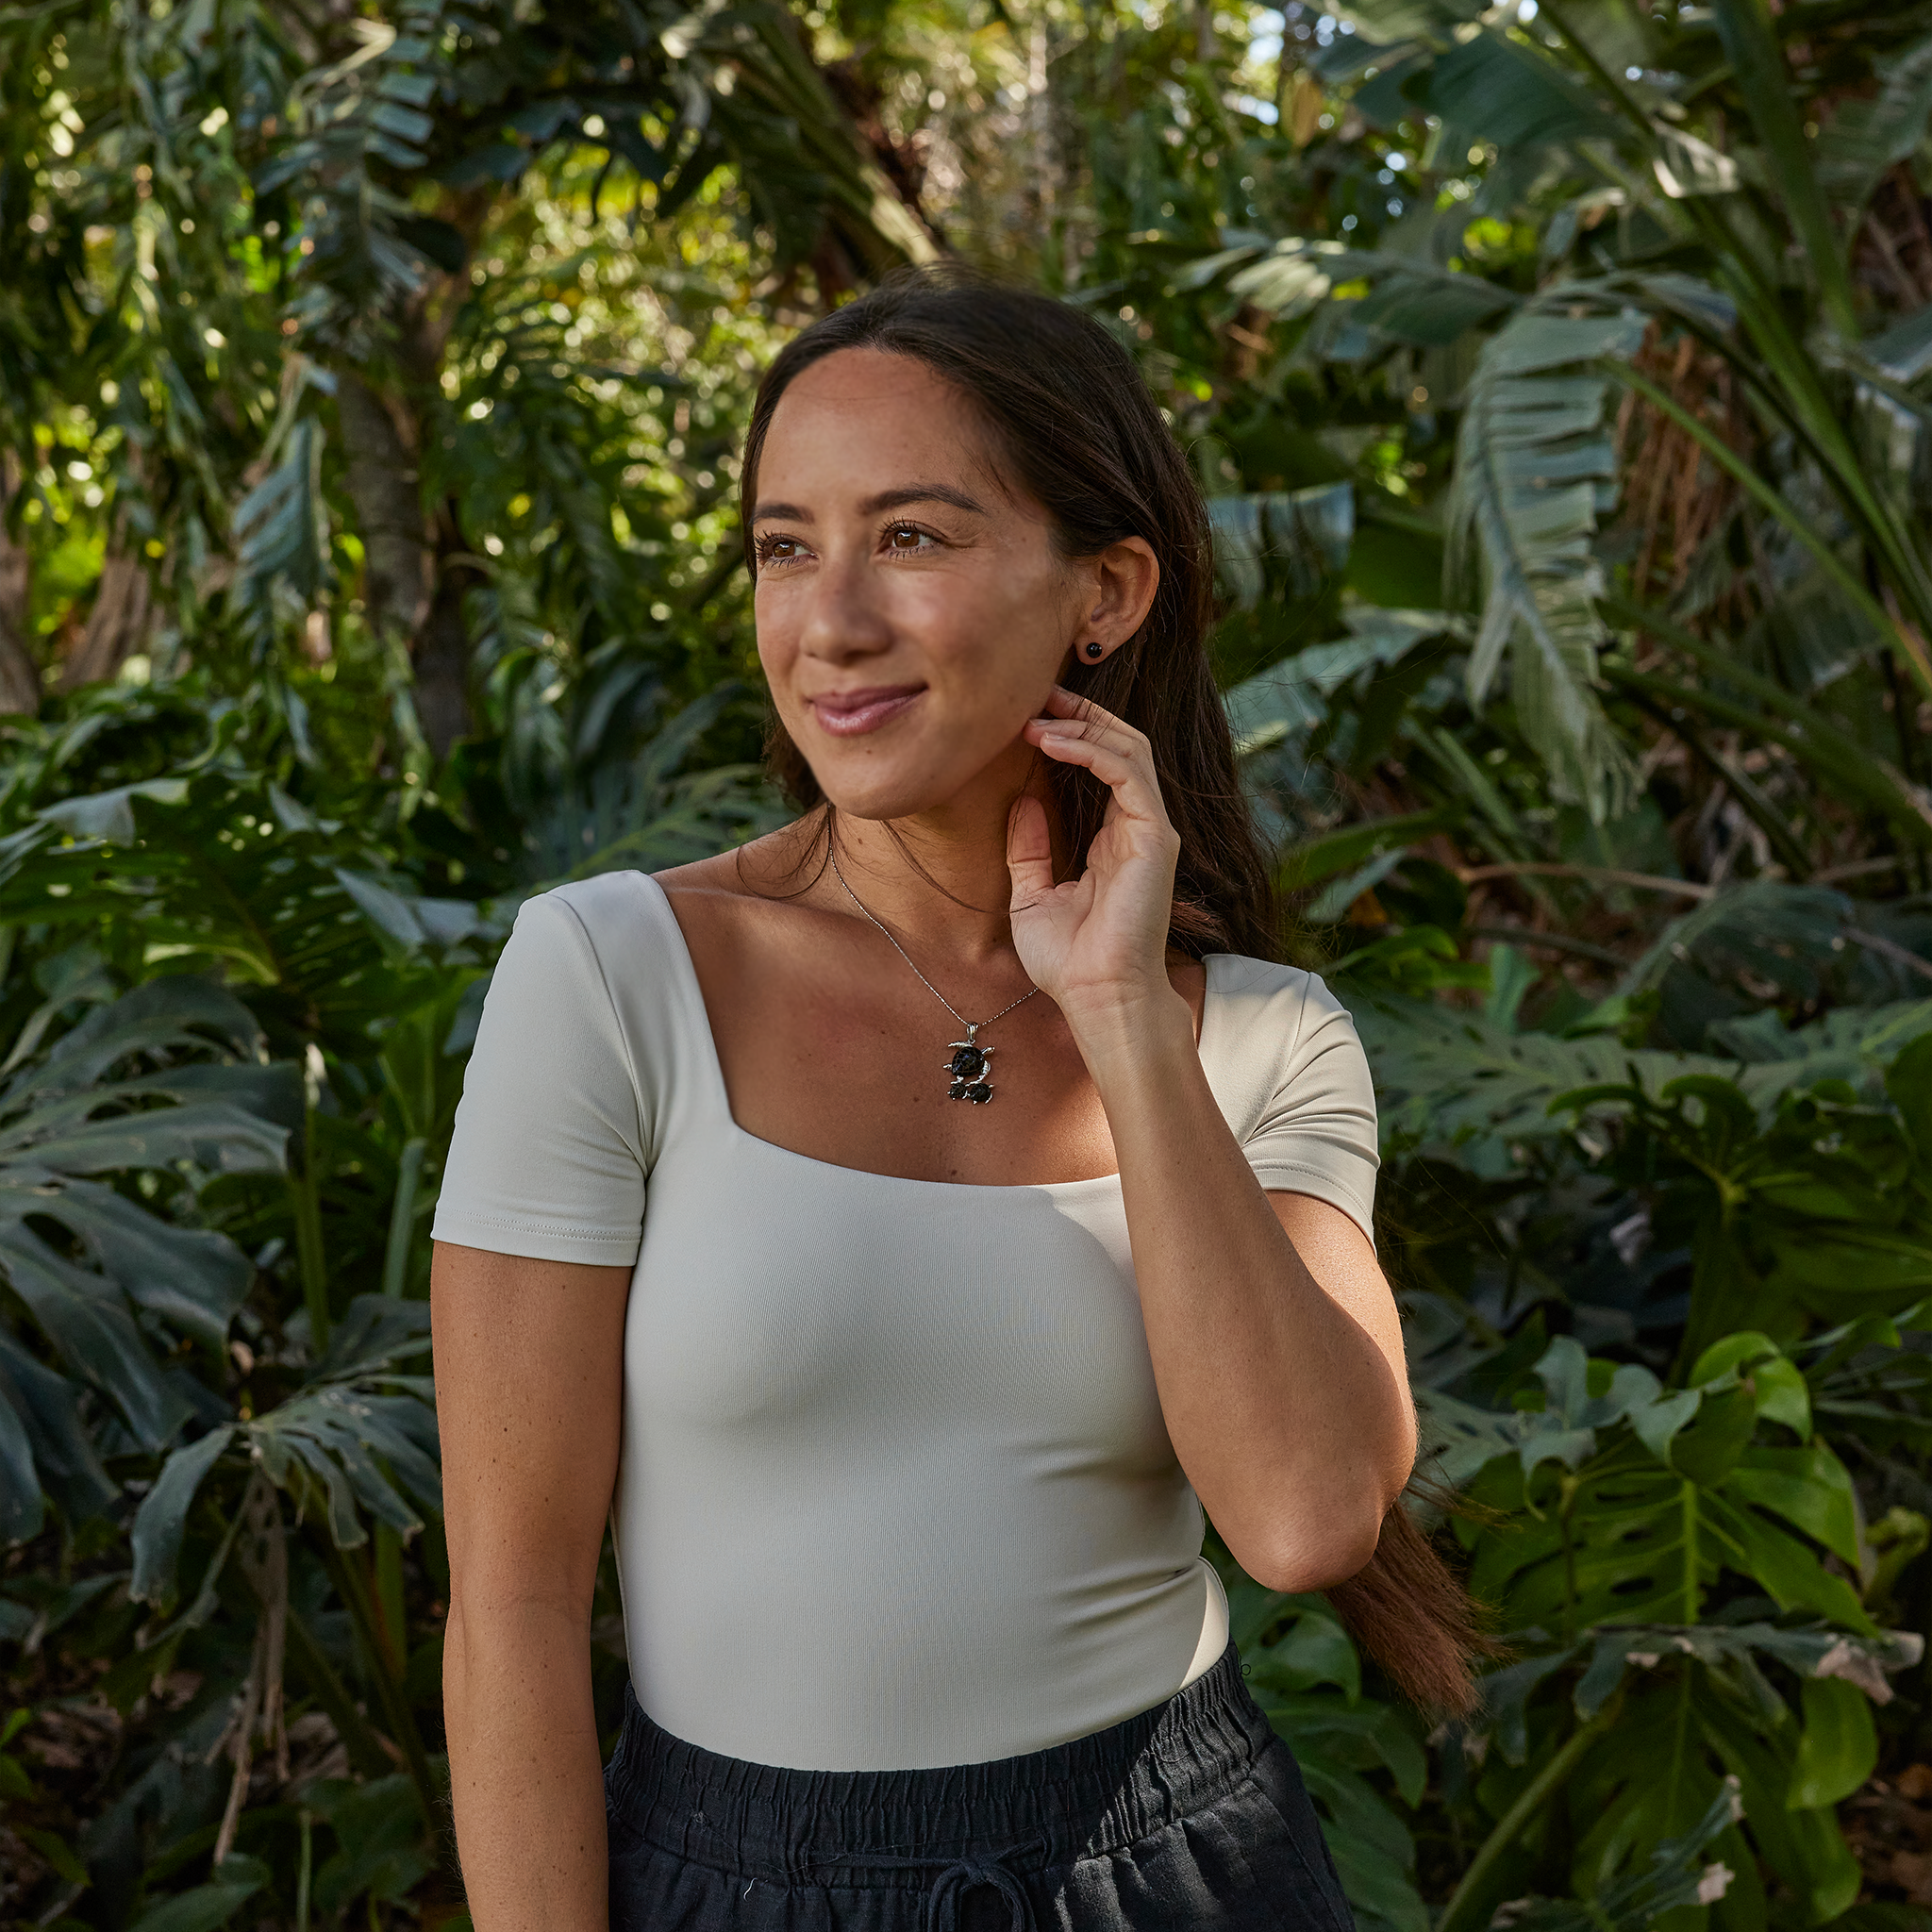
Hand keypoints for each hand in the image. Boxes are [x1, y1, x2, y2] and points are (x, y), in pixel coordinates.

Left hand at [1008, 686, 1186, 1037]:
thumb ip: (1029, 849)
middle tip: (1035, 695)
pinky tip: (1052, 742)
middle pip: (1120, 745)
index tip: (1029, 716)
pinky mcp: (1153, 836)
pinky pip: (1127, 772)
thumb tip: (1023, 801)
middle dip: (1080, 713)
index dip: (1071, 732)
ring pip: (1130, 747)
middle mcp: (1136, 828)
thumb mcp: (1032, 895)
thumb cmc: (1069, 961)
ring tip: (1037, 717)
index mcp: (1112, 840)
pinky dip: (1090, 749)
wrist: (1096, 997)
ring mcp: (1149, 829)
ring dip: (1082, 724)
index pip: (1103, 765)